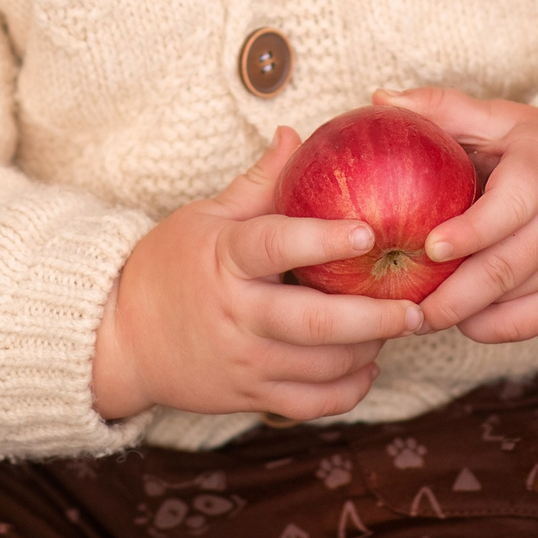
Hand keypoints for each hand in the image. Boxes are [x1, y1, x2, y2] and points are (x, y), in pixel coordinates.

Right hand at [91, 127, 427, 422]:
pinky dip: (349, 389)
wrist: (120, 340)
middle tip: (416, 306)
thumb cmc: (168, 266)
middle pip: (315, 323)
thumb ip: (259, 184)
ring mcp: (244, 362)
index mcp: (225, 259)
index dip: (324, 239)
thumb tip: (296, 134)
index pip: (277, 246)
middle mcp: (236, 315)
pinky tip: (367, 365)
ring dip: (368, 350)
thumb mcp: (205, 217)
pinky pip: (312, 404)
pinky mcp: (250, 398)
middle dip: (374, 317)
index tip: (369, 229)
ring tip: (398, 327)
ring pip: (321, 367)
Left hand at [376, 87, 537, 344]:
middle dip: (452, 294)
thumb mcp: (499, 118)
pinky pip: (528, 324)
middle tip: (405, 308)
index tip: (430, 248)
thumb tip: (381, 99)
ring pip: (514, 300)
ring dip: (463, 314)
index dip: (471, 232)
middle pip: (506, 266)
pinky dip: (487, 328)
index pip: (509, 207)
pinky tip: (458, 319)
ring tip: (418, 316)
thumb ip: (442, 108)